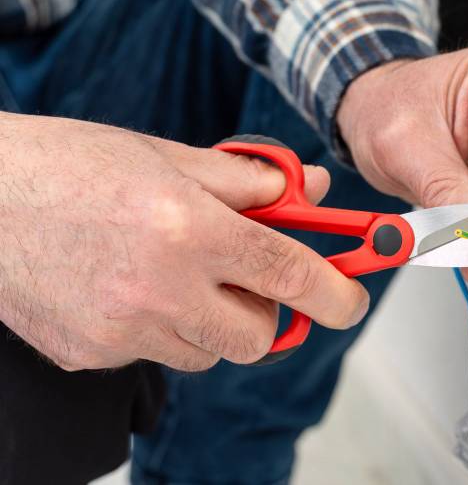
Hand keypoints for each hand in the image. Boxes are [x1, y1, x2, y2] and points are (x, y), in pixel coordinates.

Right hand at [0, 113, 367, 370]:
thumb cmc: (70, 165)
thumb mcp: (169, 156)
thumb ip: (250, 180)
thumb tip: (310, 189)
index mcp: (186, 228)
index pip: (289, 274)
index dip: (335, 293)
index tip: (352, 301)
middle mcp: (159, 287)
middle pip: (258, 336)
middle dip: (267, 312)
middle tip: (246, 278)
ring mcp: (122, 330)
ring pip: (209, 352)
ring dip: (213, 321)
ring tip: (175, 274)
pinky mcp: (92, 354)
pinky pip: (157, 355)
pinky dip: (164, 329)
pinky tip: (132, 288)